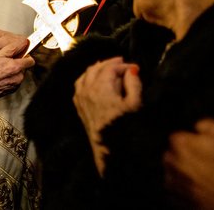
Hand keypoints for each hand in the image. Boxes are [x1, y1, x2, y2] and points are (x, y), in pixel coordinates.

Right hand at [0, 37, 33, 96]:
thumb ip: (13, 48)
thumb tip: (23, 43)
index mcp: (17, 67)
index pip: (30, 61)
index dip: (25, 56)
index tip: (19, 55)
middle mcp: (18, 77)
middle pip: (23, 68)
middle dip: (16, 64)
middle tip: (4, 62)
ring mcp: (14, 85)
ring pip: (17, 75)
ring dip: (11, 72)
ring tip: (0, 70)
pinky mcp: (9, 91)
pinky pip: (12, 82)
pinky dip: (7, 79)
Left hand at [73, 57, 140, 174]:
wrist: (109, 149)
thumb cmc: (125, 126)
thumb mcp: (135, 104)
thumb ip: (133, 84)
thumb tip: (131, 70)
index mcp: (100, 87)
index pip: (110, 68)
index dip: (123, 65)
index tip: (135, 68)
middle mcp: (87, 90)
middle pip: (95, 68)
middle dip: (109, 64)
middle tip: (121, 63)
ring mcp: (80, 98)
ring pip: (85, 76)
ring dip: (96, 70)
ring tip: (108, 69)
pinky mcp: (79, 107)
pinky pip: (79, 86)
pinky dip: (87, 79)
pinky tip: (94, 82)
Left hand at [164, 119, 213, 208]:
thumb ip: (207, 124)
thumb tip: (197, 126)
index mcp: (181, 145)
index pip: (175, 138)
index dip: (188, 141)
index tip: (198, 146)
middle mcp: (173, 163)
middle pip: (170, 156)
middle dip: (180, 157)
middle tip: (199, 161)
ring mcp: (175, 183)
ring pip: (170, 174)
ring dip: (179, 173)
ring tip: (198, 175)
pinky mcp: (179, 199)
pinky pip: (174, 192)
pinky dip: (180, 190)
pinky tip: (195, 188)